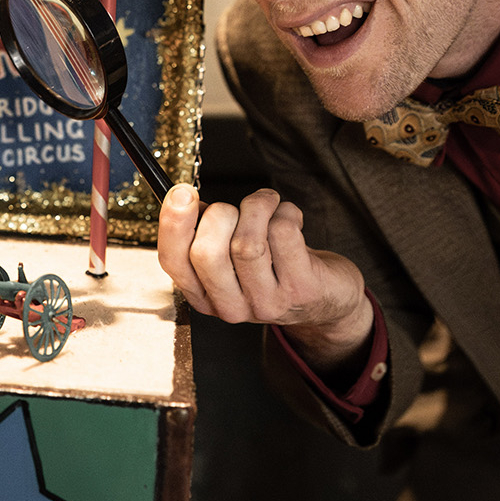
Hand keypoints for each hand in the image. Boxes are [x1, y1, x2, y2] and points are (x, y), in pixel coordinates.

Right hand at [157, 183, 373, 372]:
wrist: (327, 298)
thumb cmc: (274, 266)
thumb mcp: (232, 256)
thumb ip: (204, 232)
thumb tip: (182, 198)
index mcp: (204, 296)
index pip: (173, 262)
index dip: (172, 224)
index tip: (181, 193)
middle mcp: (231, 307)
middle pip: (207, 253)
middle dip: (220, 214)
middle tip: (237, 208)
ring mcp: (267, 303)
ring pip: (247, 242)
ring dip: (257, 207)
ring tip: (267, 204)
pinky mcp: (302, 290)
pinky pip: (283, 234)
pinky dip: (285, 211)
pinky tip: (290, 217)